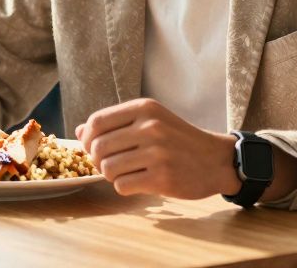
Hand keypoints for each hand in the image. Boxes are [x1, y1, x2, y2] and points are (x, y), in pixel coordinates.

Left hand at [76, 98, 240, 198]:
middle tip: (110, 164)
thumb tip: (79, 131)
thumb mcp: (152, 121)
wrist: (217, 160)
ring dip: (110, 176)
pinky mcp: (162, 178)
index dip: (87, 138)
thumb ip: (116, 124)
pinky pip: (122, 186)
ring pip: (108, 169)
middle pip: (99, 147)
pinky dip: (124, 187)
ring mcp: (157, 153)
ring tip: (125, 173)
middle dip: (98, 160)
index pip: (97, 122)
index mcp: (145, 108)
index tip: (92, 148)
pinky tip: (137, 182)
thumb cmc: (179, 140)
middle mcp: (150, 127)